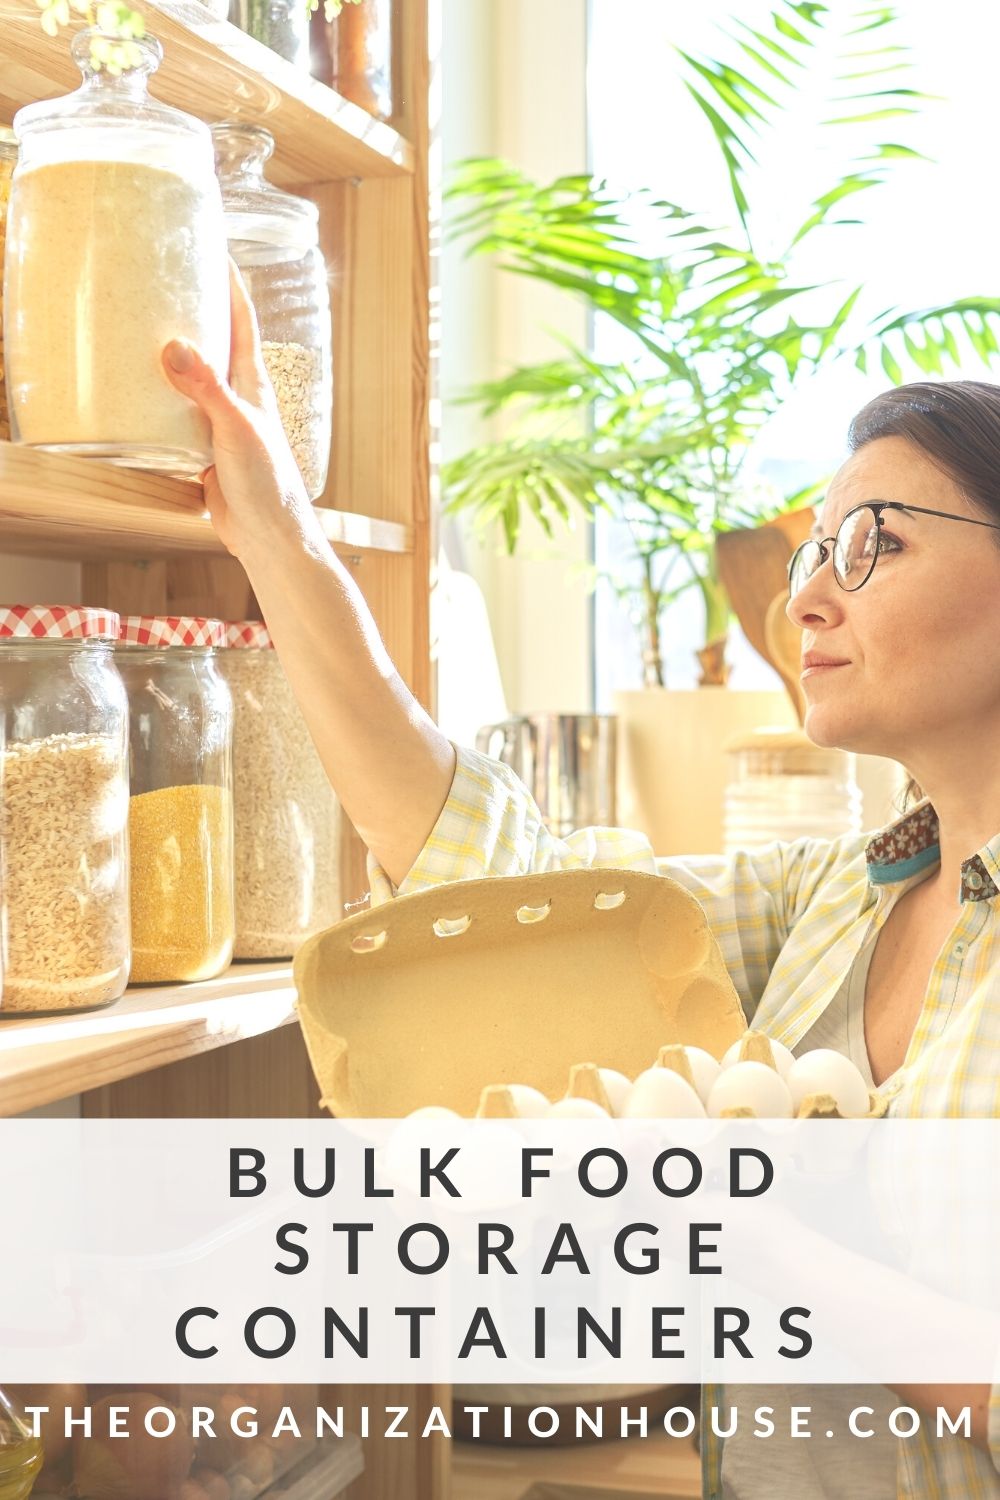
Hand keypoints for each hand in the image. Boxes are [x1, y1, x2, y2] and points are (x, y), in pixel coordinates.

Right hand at [162, 259, 311, 559]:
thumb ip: (206, 387)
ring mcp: (219, 423)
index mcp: (252, 382)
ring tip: (138, 328)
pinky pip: (176, 416)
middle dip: (193, 310)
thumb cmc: (267, 483)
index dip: (227, 283)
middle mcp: (237, 397)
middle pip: (213, 342)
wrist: (267, 537)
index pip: (241, 320)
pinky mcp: (202, 450)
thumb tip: (174, 345)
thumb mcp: (235, 427)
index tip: (210, 247)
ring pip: (191, 379)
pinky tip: (136, 395)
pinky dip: (158, 401)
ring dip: (171, 356)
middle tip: (161, 280)